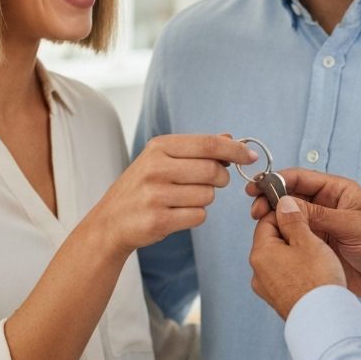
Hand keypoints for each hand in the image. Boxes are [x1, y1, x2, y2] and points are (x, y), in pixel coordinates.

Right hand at [92, 134, 256, 255]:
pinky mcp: (159, 219)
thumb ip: (196, 148)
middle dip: (220, 179)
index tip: (250, 156)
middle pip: (213, 171)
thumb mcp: (161, 159)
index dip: (235, 149)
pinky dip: (195, 216)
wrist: (110, 222)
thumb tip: (229, 137)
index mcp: (159, 147)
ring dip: (204, 200)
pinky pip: (199, 216)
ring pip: (208, 196)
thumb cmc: (142, 188)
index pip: (208, 144)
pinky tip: (176, 214)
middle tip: (209, 182)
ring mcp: (156, 194)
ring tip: (182, 199)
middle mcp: (156, 168)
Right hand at [247, 169, 360, 315]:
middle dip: (270, 201)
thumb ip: (320, 215)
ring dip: (273, 221)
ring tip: (260, 228)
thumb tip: (286, 203)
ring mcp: (320, 228)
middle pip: (290, 197)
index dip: (277, 180)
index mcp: (337, 192)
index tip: (258, 187)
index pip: (301, 179)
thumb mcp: (354, 226)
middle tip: (255, 210)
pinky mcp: (317, 248)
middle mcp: (325, 207)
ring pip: (289, 219)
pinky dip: (281, 240)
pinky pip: (294, 239)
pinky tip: (270, 243)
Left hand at [248, 196, 345, 319]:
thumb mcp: (308, 240)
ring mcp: (267, 289)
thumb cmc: (318, 280)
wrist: (324, 321)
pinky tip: (314, 274)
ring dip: (296, 254)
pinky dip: (297, 272)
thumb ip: (293, 220)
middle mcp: (258, 272)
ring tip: (317, 257)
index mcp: (260, 253)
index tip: (302, 213)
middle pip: (272, 241)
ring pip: (280, 260)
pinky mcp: (278, 301)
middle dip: (292, 235)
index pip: (267, 221)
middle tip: (314, 236)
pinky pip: (285, 277)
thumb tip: (283, 204)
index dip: (285, 213)